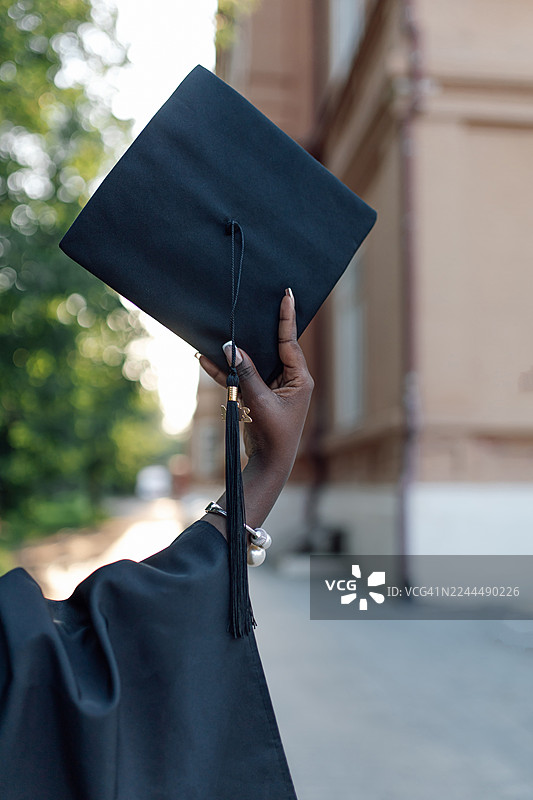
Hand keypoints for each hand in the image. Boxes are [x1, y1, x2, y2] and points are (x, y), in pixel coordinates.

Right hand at [198, 289, 313, 530]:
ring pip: (251, 361)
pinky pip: (239, 377)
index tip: (288, 294)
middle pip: (269, 347)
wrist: (268, 462)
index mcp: (300, 378)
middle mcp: (288, 378)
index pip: (290, 342)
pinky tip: (204, 358)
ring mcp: (270, 386)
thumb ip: (247, 372)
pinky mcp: (255, 395)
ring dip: (233, 352)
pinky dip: (224, 371)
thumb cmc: (274, 433)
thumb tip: (231, 346)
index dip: (286, 318)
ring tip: (217, 331)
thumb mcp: (260, 400)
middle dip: (255, 330)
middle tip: (250, 303)